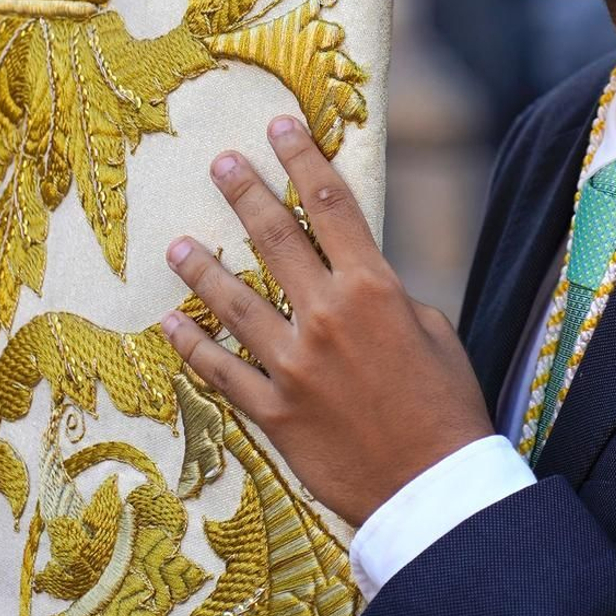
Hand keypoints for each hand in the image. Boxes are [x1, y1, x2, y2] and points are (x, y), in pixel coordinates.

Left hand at [161, 117, 493, 527]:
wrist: (434, 487)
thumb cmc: (447, 407)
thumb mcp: (435, 333)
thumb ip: (390, 298)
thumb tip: (356, 281)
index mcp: (375, 290)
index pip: (332, 205)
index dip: (303, 159)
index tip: (280, 127)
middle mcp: (326, 317)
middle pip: (274, 238)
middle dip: (244, 192)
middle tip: (219, 164)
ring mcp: (292, 365)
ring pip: (233, 300)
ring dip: (201, 267)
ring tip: (176, 244)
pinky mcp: (272, 412)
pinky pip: (220, 370)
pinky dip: (191, 345)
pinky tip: (168, 322)